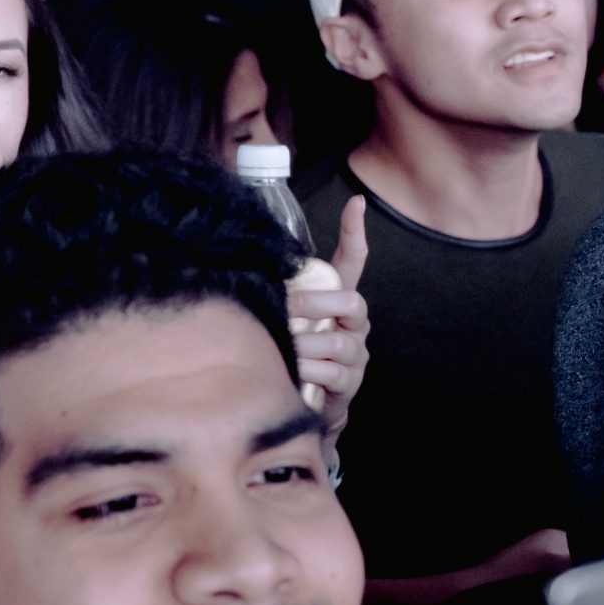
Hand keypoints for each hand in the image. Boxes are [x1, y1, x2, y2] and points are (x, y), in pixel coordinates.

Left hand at [288, 196, 369, 436]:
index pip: (353, 261)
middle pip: (351, 302)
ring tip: (283, 346)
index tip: (356, 201)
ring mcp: (355, 355)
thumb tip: (247, 262)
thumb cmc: (293, 352)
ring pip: (337, 343)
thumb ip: (277, 294)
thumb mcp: (287, 319)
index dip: (354, 232)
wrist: (306, 402)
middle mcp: (354, 325)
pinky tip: (292, 369)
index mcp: (338, 302)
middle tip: (287, 309)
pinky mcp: (348, 384)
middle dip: (317, 304)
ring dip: (305, 344)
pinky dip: (308, 370)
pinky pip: (332, 373)